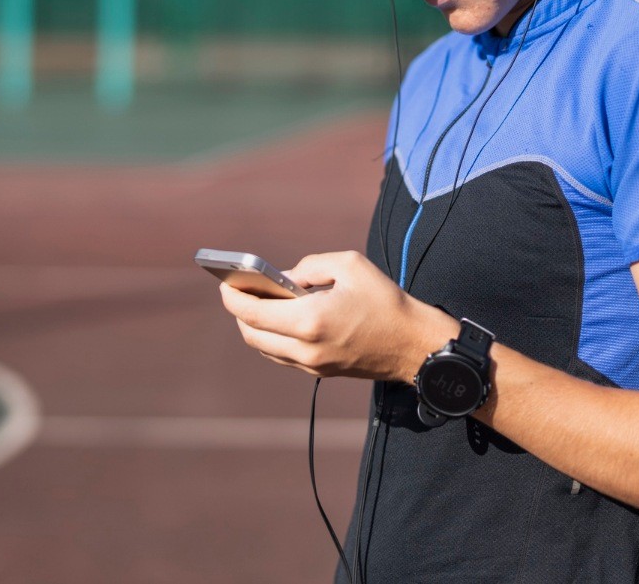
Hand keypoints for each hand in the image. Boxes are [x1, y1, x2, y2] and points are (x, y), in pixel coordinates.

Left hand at [217, 250, 456, 380]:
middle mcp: (306, 349)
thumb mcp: (349, 265)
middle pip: (252, 335)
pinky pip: (284, 356)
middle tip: (238, 290)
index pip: (254, 313)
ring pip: (265, 349)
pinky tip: (280, 319)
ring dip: (255, 327)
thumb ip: (309, 267)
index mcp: (310, 320)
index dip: (233, 297)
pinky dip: (273, 338)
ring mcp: (313, 366)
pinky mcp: (321, 372)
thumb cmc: (385, 300)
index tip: (224, 283)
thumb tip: (283, 278)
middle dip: (240, 312)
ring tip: (257, 302)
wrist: (414, 345)